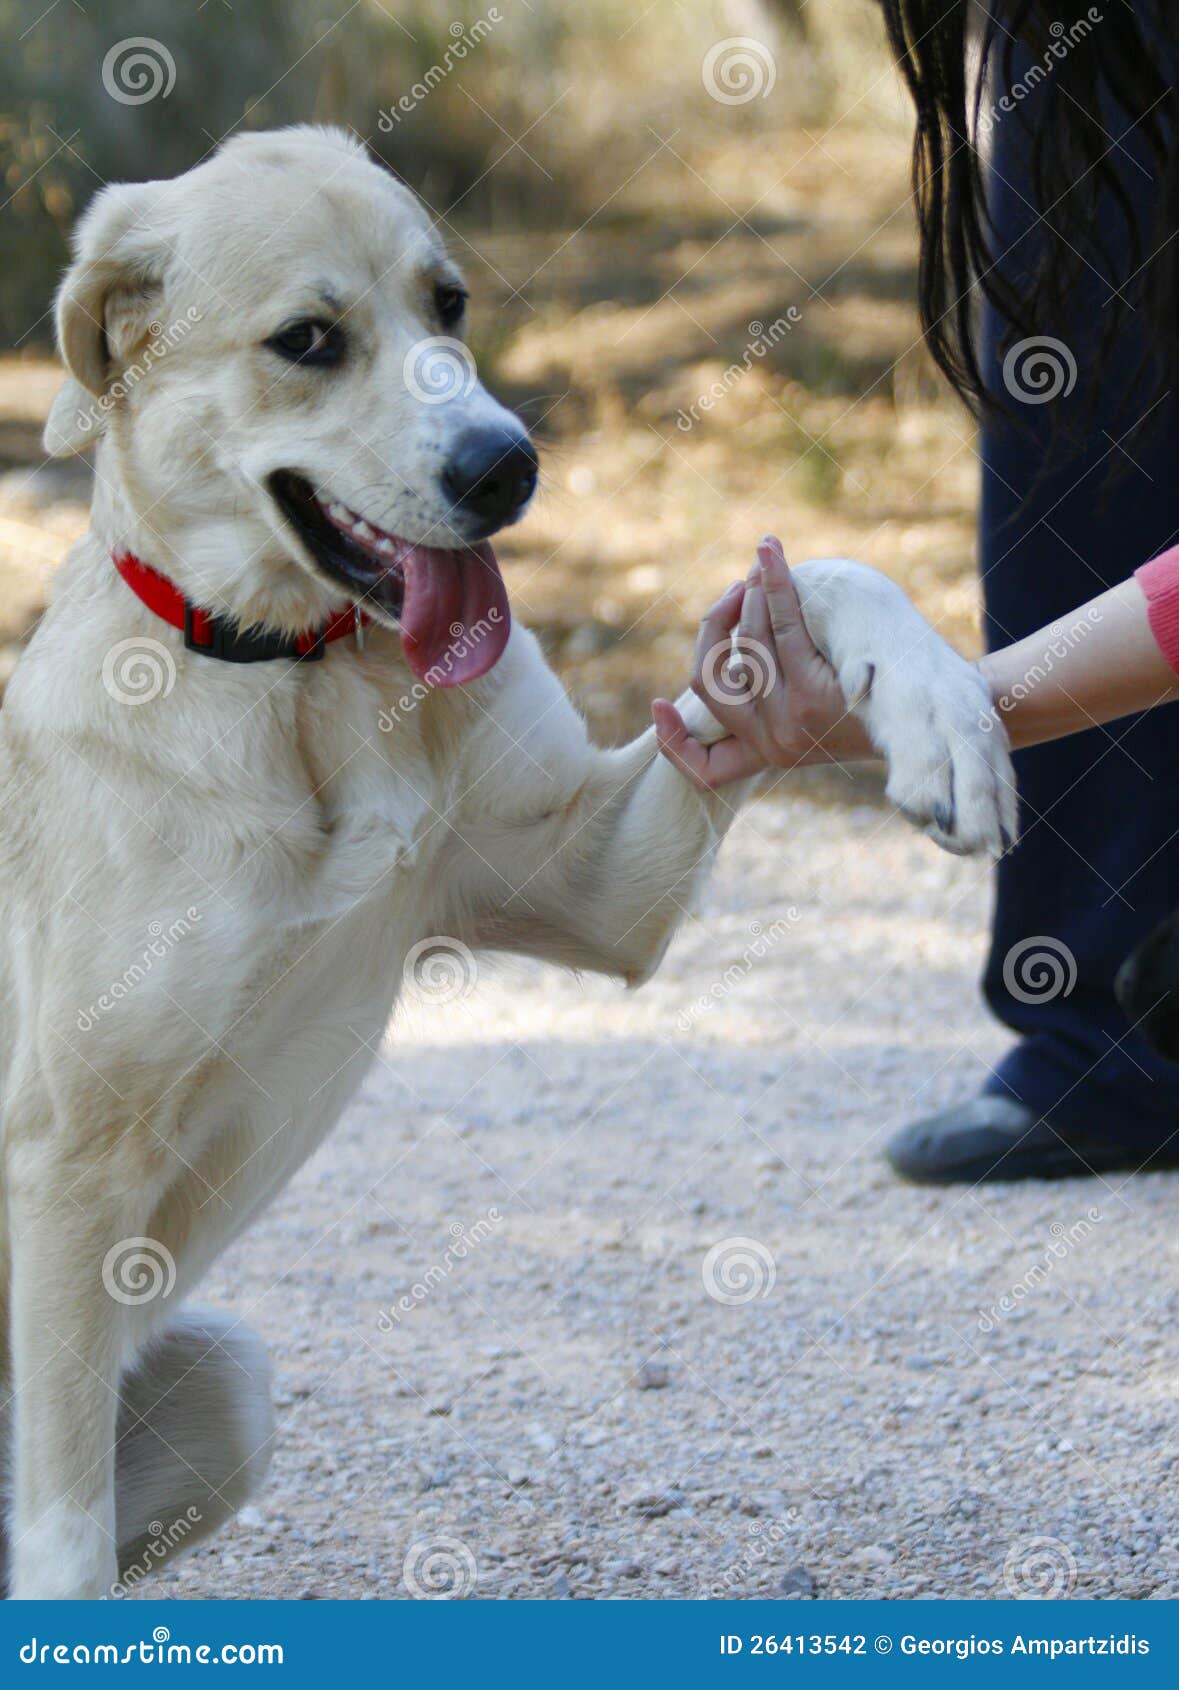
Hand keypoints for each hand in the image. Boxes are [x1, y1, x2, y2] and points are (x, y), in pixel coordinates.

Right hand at [653, 536, 876, 788]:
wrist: (940, 711)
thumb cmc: (879, 699)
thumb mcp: (820, 711)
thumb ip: (777, 692)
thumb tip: (738, 629)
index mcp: (766, 754)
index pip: (703, 769)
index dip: (672, 742)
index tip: (660, 706)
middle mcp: (772, 744)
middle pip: (707, 682)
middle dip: (713, 625)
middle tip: (738, 588)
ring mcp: (791, 721)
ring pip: (745, 644)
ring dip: (751, 593)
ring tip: (766, 563)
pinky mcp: (814, 694)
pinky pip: (780, 625)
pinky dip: (773, 583)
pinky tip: (771, 557)